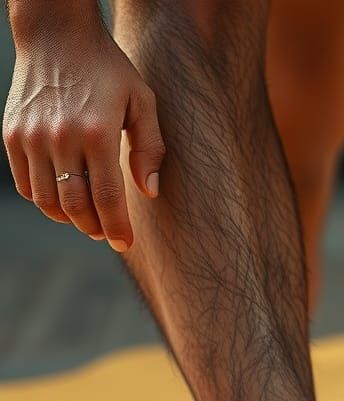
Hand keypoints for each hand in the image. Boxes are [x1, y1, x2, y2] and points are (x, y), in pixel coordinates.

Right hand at [3, 8, 164, 251]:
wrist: (56, 35)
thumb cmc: (108, 71)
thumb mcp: (142, 102)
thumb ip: (150, 148)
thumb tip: (149, 191)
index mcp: (97, 133)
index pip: (107, 198)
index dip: (117, 228)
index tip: (124, 243)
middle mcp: (60, 137)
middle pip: (76, 206)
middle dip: (94, 228)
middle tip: (107, 233)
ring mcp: (32, 137)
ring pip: (48, 201)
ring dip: (70, 219)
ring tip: (88, 218)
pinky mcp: (12, 134)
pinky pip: (26, 185)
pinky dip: (45, 201)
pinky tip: (64, 198)